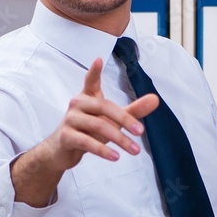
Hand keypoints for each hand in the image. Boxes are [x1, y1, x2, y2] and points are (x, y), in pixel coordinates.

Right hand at [9, 58, 158, 207]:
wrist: (61, 151)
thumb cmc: (88, 131)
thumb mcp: (112, 121)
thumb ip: (133, 111)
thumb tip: (155, 99)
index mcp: (87, 97)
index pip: (90, 81)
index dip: (94, 71)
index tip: (98, 59)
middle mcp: (77, 105)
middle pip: (104, 107)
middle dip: (124, 120)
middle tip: (141, 132)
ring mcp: (70, 120)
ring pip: (97, 126)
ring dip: (119, 139)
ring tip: (134, 150)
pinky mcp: (65, 136)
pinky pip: (86, 142)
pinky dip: (102, 150)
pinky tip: (115, 156)